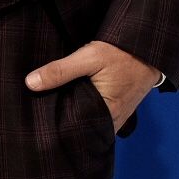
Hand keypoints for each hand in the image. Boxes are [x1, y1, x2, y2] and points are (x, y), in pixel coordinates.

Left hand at [24, 39, 161, 131]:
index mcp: (105, 113)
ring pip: (90, 124)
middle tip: (39, 123)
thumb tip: (30, 83)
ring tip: (50, 115)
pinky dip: (86, 113)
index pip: (75, 131)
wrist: (148, 47)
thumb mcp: (89, 56)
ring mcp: (118, 116)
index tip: (37, 126)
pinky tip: (72, 106)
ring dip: (76, 119)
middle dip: (64, 126)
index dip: (57, 129)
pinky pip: (99, 117)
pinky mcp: (119, 108)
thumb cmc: (121, 53)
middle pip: (82, 129)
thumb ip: (60, 70)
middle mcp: (113, 120)